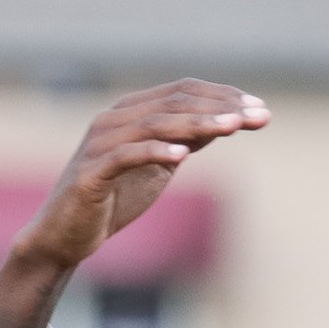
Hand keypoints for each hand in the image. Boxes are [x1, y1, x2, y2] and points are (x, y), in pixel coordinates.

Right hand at [13, 81, 269, 275]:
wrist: (66, 235)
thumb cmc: (114, 198)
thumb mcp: (160, 165)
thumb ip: (186, 140)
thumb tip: (227, 120)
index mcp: (130, 113)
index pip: (182, 92)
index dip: (223, 96)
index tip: (261, 110)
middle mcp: (113, 120)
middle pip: (173, 102)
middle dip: (220, 107)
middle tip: (258, 116)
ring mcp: (99, 144)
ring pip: (154, 123)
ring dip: (197, 123)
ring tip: (233, 126)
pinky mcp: (90, 174)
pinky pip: (125, 156)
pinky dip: (154, 151)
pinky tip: (183, 154)